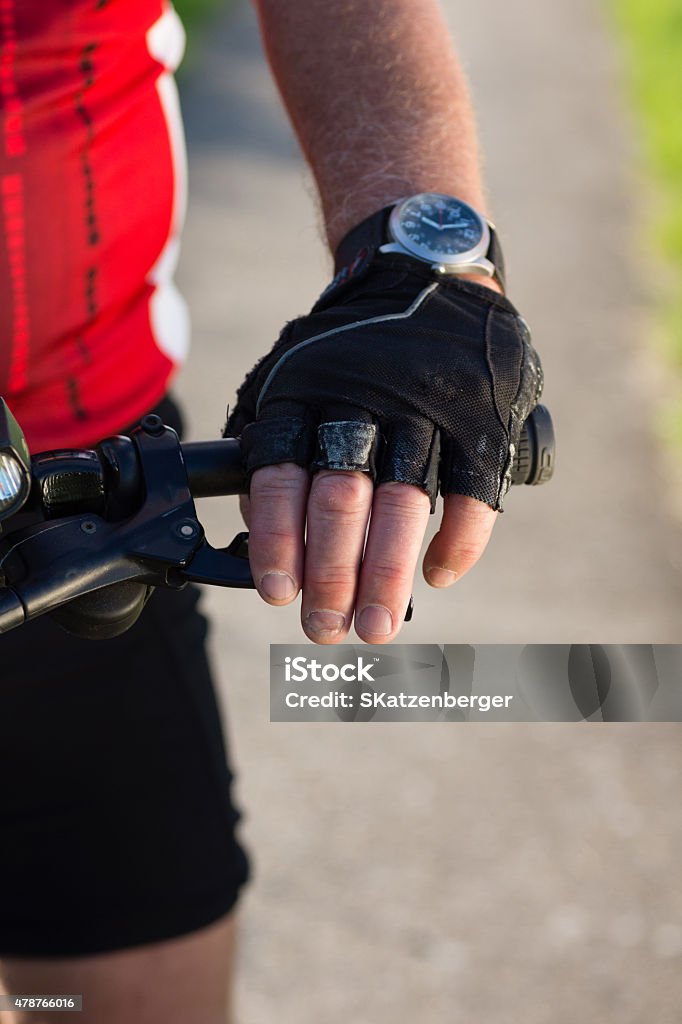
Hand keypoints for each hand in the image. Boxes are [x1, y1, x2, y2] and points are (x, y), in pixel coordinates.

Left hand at [227, 258, 541, 644]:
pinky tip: (439, 575)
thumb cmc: (347, 348)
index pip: (283, 476)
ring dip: (389, 572)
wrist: (426, 275)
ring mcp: (426, 408)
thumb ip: (270, 444)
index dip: (279, 540)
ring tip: (376, 624)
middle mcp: (363, 402)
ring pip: (404, 502)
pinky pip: (474, 491)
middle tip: (327, 627)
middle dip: (333, 573)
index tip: (278, 593)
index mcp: (306, 393)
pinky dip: (459, 540)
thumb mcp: (289, 373)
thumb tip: (259, 529)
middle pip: (343, 498)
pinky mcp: (480, 418)